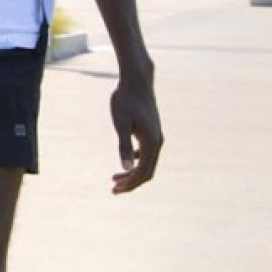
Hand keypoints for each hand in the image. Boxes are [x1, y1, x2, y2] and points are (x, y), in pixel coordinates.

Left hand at [109, 74, 162, 193]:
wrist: (136, 82)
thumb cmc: (125, 101)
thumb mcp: (121, 124)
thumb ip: (124, 146)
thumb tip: (127, 167)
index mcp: (151, 143)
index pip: (143, 172)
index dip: (130, 184)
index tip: (115, 189)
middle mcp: (158, 142)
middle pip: (147, 171)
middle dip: (131, 182)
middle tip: (113, 189)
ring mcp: (156, 137)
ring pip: (148, 163)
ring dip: (133, 173)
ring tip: (115, 179)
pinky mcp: (152, 131)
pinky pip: (148, 153)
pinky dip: (138, 161)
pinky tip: (127, 162)